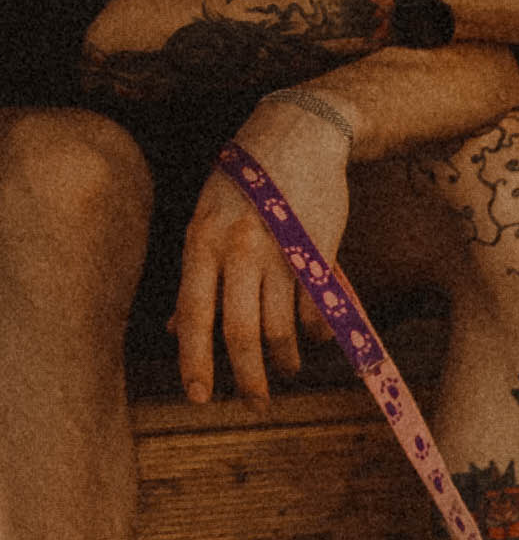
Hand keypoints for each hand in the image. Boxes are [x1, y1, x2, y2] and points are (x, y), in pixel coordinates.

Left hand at [176, 100, 349, 404]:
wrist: (297, 136)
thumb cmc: (245, 179)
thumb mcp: (206, 217)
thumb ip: (195, 274)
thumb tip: (177, 327)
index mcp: (201, 240)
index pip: (194, 314)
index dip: (195, 360)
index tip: (199, 396)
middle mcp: (238, 248)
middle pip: (241, 331)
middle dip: (249, 376)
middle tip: (255, 402)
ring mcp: (282, 252)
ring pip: (282, 328)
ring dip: (285, 359)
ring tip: (286, 370)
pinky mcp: (320, 254)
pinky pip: (317, 311)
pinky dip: (315, 333)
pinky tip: (312, 337)